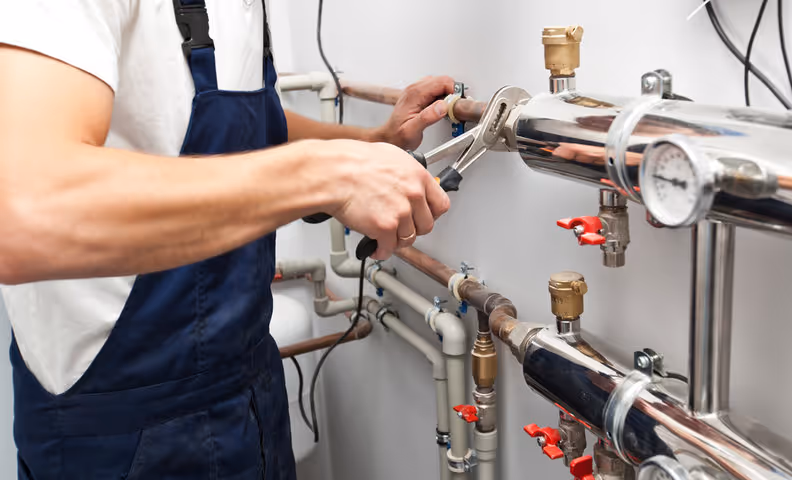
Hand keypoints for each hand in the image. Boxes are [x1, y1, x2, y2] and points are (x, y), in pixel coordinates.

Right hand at [318, 140, 450, 258]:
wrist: (334, 173)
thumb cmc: (352, 161)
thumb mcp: (389, 156)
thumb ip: (405, 173)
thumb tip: (407, 182)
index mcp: (417, 176)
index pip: (441, 204)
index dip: (431, 214)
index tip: (423, 216)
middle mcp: (413, 194)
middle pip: (426, 225)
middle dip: (413, 229)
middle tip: (402, 228)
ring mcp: (401, 212)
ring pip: (408, 239)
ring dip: (397, 241)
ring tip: (386, 237)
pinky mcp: (385, 227)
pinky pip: (389, 248)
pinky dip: (382, 251)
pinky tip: (376, 247)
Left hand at [374, 76, 455, 149]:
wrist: (389, 137)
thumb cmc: (397, 136)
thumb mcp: (412, 131)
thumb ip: (427, 118)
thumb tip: (442, 106)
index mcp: (414, 94)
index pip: (441, 82)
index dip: (453, 93)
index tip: (455, 106)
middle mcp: (415, 89)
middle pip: (442, 80)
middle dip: (452, 93)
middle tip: (452, 109)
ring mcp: (416, 90)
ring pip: (440, 83)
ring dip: (448, 95)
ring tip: (447, 110)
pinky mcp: (419, 95)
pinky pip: (436, 89)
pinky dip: (442, 97)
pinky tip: (441, 108)